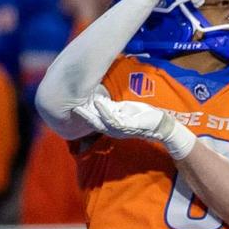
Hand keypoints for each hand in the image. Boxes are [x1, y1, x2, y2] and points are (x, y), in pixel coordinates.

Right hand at [76, 87, 195, 158]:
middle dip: (81, 114)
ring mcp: (120, 129)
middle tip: (68, 105)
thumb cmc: (142, 115)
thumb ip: (111, 106)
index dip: (82, 112)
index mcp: (112, 124)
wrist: (159, 124)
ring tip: (79, 105)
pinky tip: (97, 103)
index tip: (70, 102)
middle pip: (93, 122)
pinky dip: (104, 111)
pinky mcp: (127, 126)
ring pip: (100, 122)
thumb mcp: (124, 109)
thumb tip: (98, 99)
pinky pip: (112, 119)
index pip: (93, 118)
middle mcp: (113, 129)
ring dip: (89, 113)